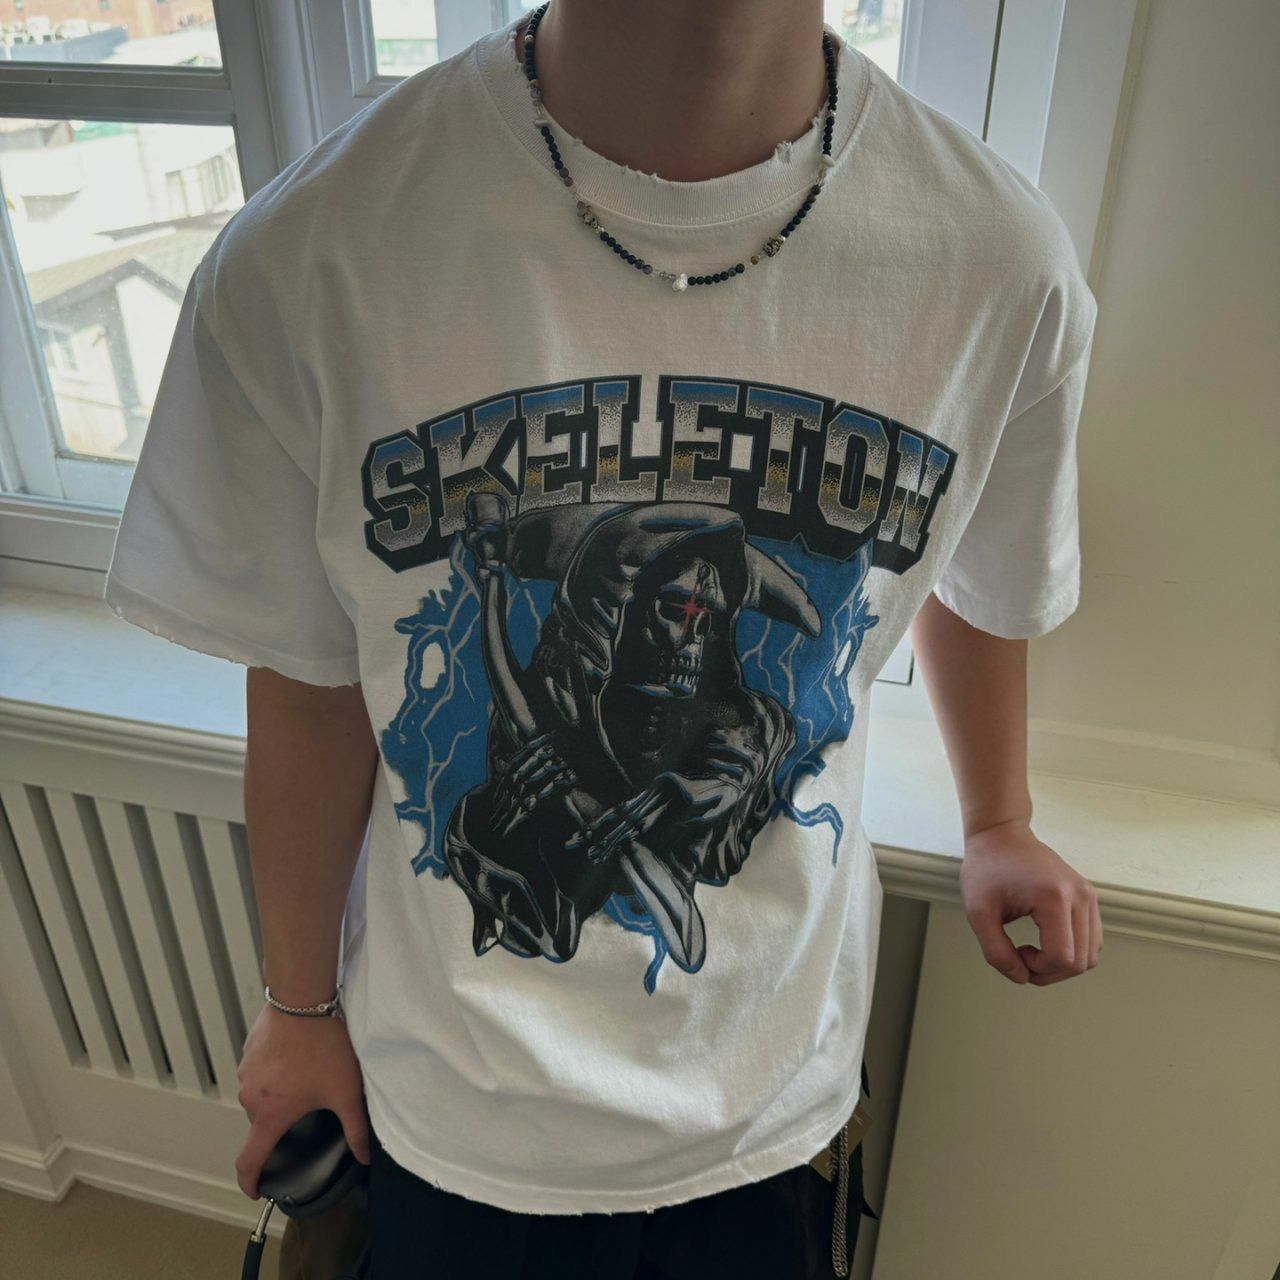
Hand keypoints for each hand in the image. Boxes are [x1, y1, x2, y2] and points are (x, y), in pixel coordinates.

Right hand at [234, 1003, 369, 1198]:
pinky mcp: (249, 1050)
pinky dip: (273, 1072)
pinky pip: (259, 1070)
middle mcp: (250, 1097)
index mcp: (270, 1115)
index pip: (249, 1161)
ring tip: (306, 1078)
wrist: (303, 998)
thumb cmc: (324, 1045)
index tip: (255, 1190)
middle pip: (261, 1123)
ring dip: (278, 1093)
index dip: (249, 1181)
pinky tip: (297, 1058)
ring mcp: (246, 1071)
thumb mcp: (346, 1091)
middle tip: (307, 1111)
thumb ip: (355, 1128)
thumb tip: (364, 1157)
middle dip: (280, 1122)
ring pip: (260, 1094)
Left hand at [959, 817, 1101, 985]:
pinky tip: (1046, 939)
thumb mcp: (978, 912)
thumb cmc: (987, 868)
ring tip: (1033, 949)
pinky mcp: (1088, 896)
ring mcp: (1088, 895)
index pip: (1063, 958)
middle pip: (1081, 962)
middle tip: (1021, 956)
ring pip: (1091, 954)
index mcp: (1054, 897)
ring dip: (1063, 964)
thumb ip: (996, 952)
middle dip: (1050, 972)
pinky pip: (1092, 939)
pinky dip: (1073, 950)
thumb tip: (1021, 977)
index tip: (1016, 952)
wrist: (1001, 834)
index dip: (1038, 969)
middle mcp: (1080, 896)